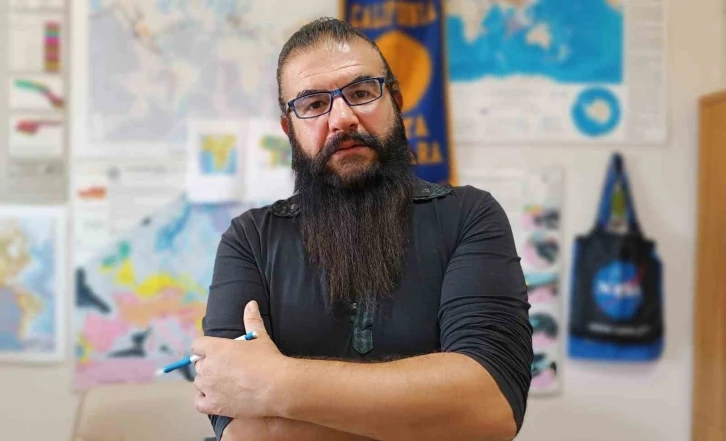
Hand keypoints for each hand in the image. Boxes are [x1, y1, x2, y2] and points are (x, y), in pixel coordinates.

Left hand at [192, 300, 287, 418]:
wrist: (277, 387)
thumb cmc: (268, 360)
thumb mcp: (260, 337)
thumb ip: (252, 320)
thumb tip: (251, 303)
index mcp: (215, 348)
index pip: (197, 345)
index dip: (205, 347)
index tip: (215, 351)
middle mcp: (208, 367)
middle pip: (199, 365)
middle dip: (210, 365)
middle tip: (227, 367)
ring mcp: (209, 388)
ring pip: (199, 383)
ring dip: (208, 382)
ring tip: (225, 383)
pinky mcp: (214, 405)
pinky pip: (199, 402)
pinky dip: (205, 400)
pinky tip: (216, 397)